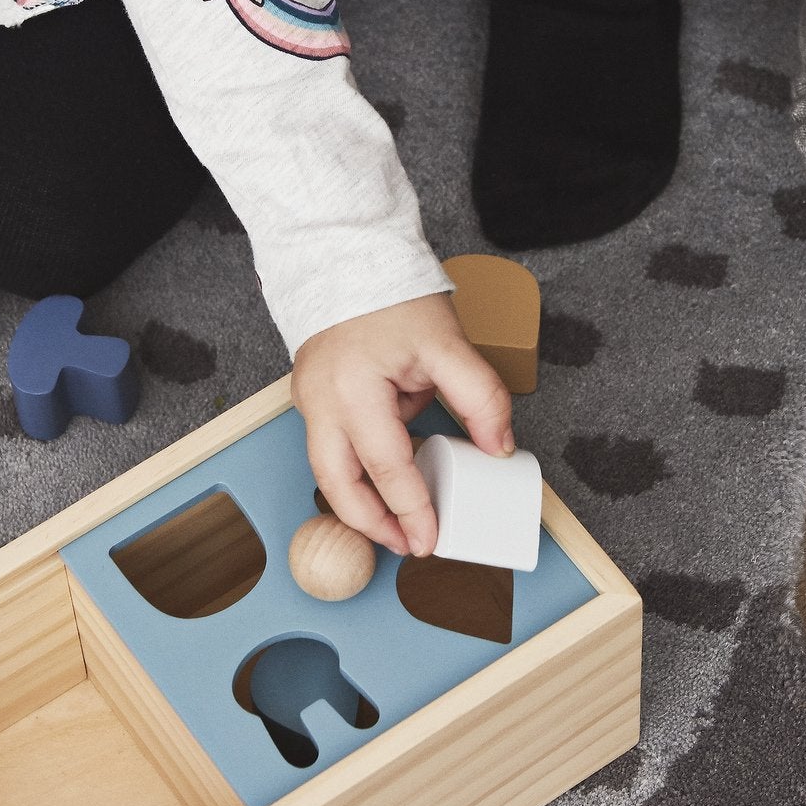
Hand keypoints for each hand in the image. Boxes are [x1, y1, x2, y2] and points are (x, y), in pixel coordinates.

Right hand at [292, 293, 512, 557]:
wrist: (347, 261)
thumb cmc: (392, 300)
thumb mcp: (448, 344)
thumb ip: (480, 396)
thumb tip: (498, 447)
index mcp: (354, 391)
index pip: (387, 467)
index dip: (412, 509)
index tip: (430, 538)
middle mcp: (321, 403)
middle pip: (338, 485)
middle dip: (373, 524)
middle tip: (408, 544)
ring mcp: (307, 401)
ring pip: (326, 473)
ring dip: (359, 504)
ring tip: (395, 523)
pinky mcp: (309, 399)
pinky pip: (328, 450)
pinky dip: (353, 474)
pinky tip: (381, 483)